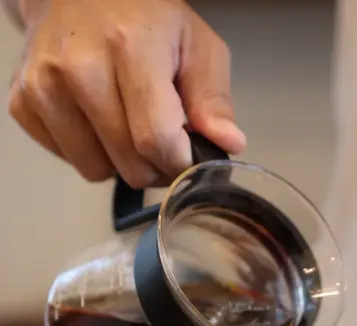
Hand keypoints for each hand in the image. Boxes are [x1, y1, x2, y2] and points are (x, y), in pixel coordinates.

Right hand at [8, 0, 245, 185]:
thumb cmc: (143, 18)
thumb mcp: (195, 43)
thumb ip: (213, 97)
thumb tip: (228, 144)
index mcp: (129, 47)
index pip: (156, 139)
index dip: (178, 162)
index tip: (185, 154)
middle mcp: (79, 67)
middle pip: (129, 164)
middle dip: (153, 165)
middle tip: (159, 139)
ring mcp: (44, 85)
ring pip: (96, 171)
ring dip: (118, 161)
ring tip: (125, 124)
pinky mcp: (22, 102)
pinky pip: (67, 160)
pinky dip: (87, 150)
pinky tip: (95, 118)